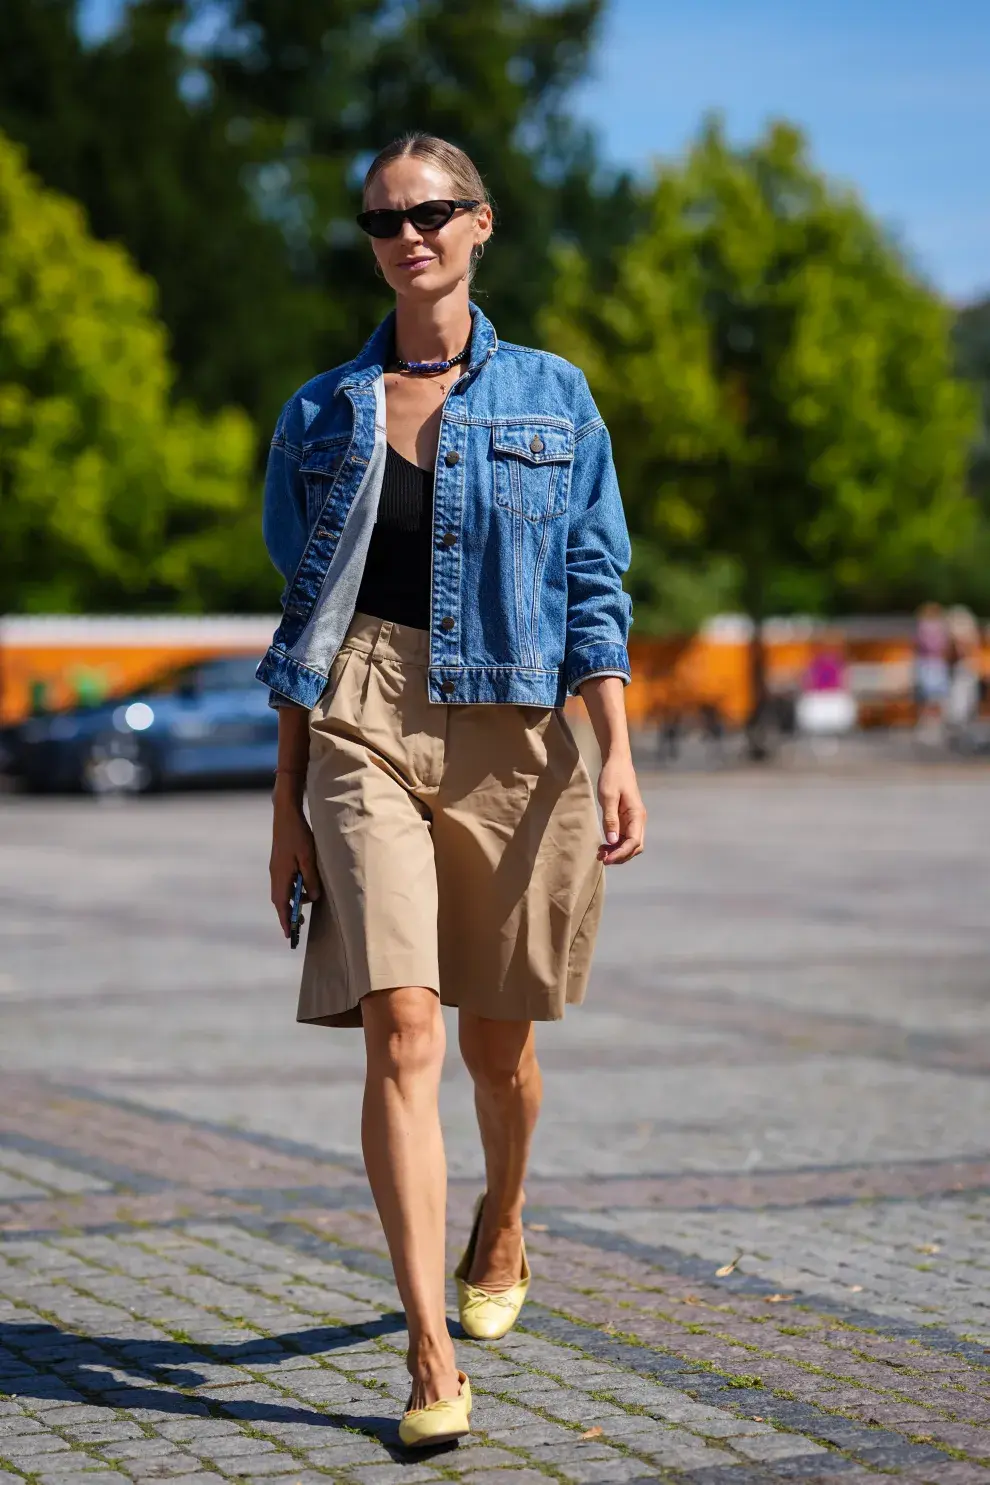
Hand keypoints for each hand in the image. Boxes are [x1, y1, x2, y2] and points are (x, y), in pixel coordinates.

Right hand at [270, 798, 320, 936]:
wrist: (285, 815)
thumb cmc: (298, 835)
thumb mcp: (308, 858)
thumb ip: (311, 879)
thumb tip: (312, 897)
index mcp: (281, 875)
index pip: (281, 904)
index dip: (285, 920)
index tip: (289, 935)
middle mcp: (275, 874)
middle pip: (280, 900)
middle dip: (288, 913)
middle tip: (299, 924)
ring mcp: (276, 868)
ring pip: (281, 891)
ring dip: (290, 901)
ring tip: (304, 906)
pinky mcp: (278, 863)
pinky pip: (283, 883)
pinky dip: (290, 891)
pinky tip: (301, 888)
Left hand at [596, 753, 645, 865]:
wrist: (617, 762)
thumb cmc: (613, 777)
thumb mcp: (608, 797)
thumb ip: (611, 819)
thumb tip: (613, 840)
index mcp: (637, 815)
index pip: (634, 842)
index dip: (621, 853)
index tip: (607, 859)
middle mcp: (638, 820)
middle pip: (635, 846)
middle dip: (620, 856)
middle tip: (602, 859)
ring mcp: (633, 820)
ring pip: (630, 843)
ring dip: (617, 851)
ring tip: (601, 854)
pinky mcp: (627, 819)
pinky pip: (624, 837)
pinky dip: (615, 844)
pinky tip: (604, 846)